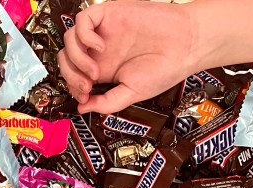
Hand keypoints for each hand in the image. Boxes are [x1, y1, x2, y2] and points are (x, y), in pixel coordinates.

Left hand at [57, 0, 196, 113]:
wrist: (185, 45)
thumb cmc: (164, 68)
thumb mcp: (132, 94)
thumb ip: (106, 103)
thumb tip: (82, 108)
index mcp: (104, 69)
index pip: (74, 75)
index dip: (73, 87)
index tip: (85, 96)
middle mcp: (100, 50)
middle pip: (67, 58)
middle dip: (71, 75)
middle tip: (87, 85)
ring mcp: (102, 31)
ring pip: (70, 39)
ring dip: (77, 59)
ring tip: (96, 71)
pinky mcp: (108, 14)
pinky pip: (82, 20)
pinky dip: (84, 35)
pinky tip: (99, 47)